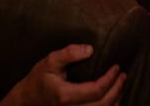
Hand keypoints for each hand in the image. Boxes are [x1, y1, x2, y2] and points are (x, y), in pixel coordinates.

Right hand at [0, 44, 123, 105]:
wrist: (27, 101)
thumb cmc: (39, 80)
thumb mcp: (50, 62)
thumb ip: (69, 53)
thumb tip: (90, 49)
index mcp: (66, 96)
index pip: (97, 91)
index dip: (110, 80)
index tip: (116, 67)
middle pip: (104, 105)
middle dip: (117, 89)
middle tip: (123, 76)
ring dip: (116, 100)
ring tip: (121, 85)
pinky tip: (113, 99)